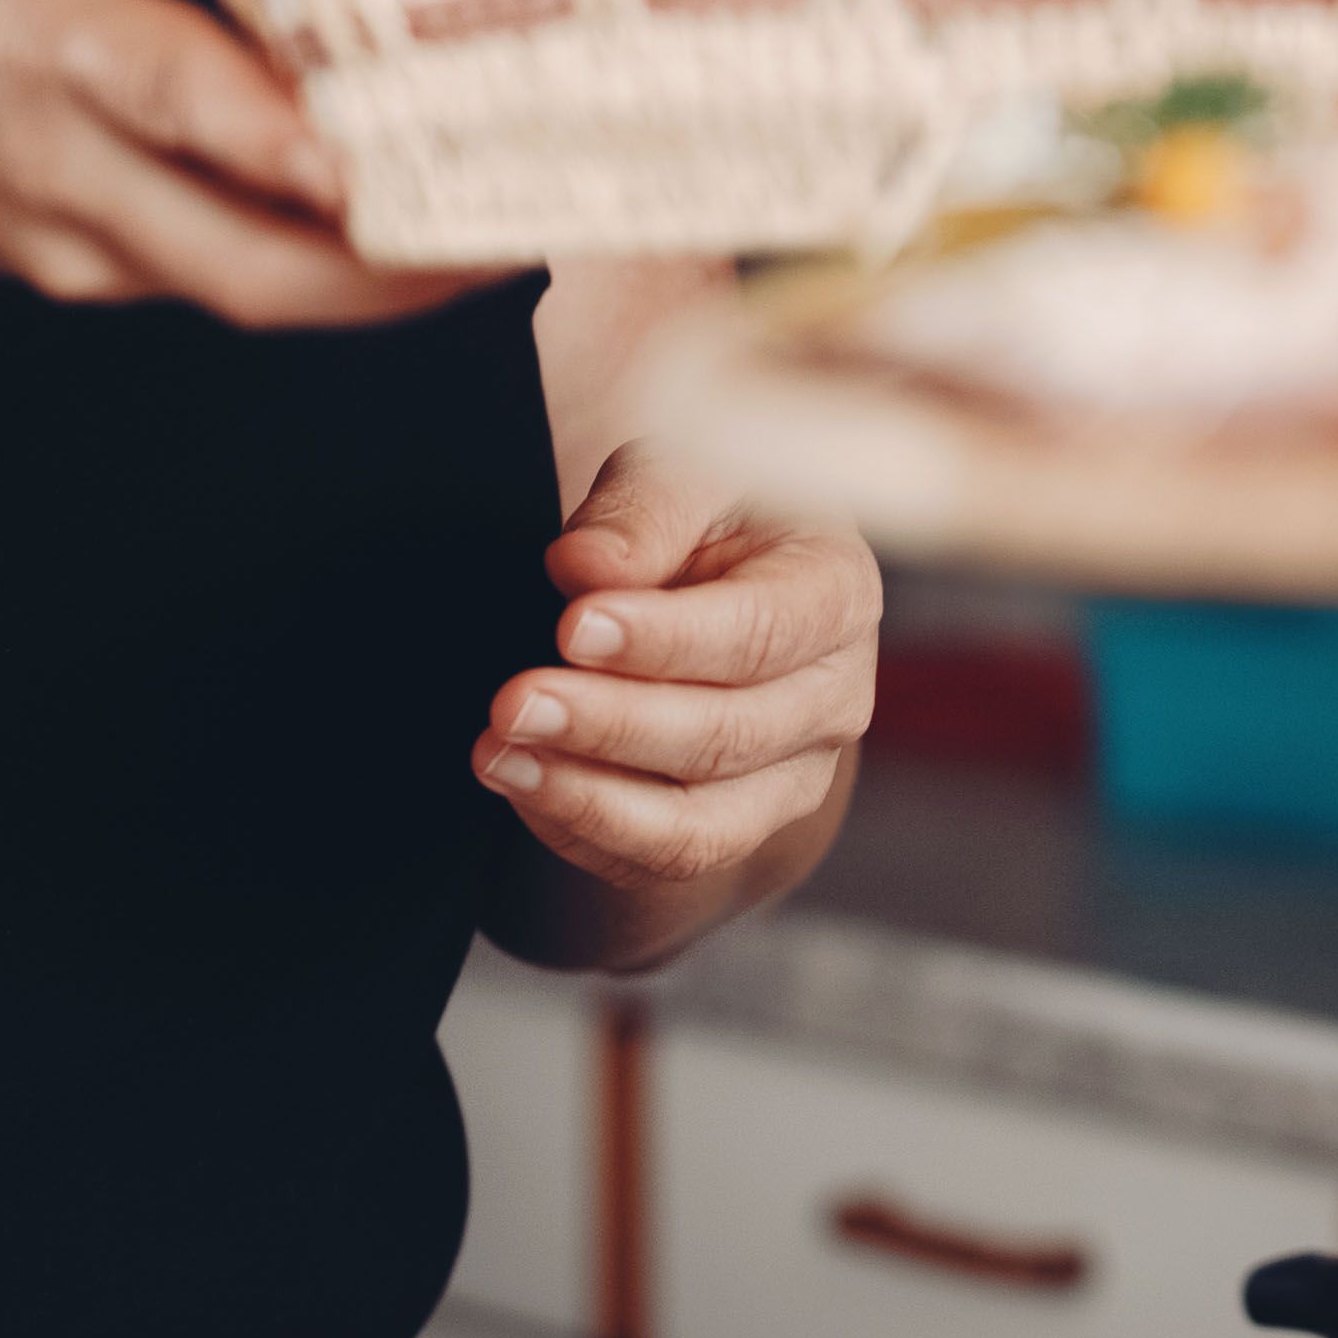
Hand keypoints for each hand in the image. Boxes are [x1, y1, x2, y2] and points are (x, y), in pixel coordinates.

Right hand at [0, 0, 481, 329]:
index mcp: (44, 36)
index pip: (174, 99)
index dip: (283, 139)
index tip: (382, 157)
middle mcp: (68, 163)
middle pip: (254, 260)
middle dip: (404, 260)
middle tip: (538, 210)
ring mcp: (85, 244)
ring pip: (261, 293)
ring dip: (395, 277)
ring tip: (522, 217)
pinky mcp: (101, 281)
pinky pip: (237, 282)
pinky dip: (335, 262)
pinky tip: (428, 209)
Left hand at [479, 442, 877, 968]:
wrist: (714, 586)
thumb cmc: (704, 517)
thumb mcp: (679, 477)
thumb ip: (641, 514)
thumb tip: (587, 568)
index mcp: (839, 593)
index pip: (761, 633)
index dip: (666, 640)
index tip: (572, 626)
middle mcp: (834, 699)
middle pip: (726, 737)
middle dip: (611, 724)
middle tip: (514, 701)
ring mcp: (793, 780)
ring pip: (698, 825)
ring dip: (588, 798)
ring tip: (498, 754)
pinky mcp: (739, 831)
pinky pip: (659, 860)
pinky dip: (580, 829)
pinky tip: (517, 780)